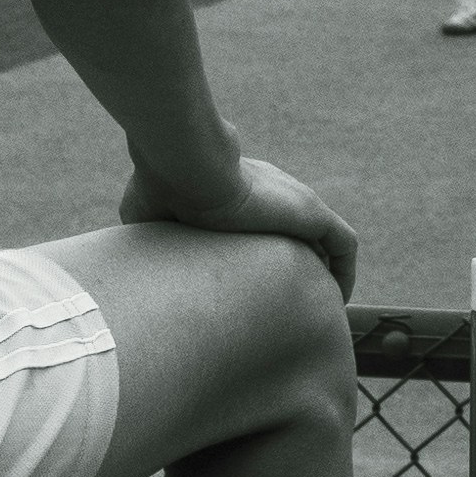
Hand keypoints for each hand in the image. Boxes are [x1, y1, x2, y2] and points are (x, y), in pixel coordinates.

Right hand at [118, 148, 359, 294]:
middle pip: (296, 232)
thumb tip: (130, 250)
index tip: (257, 282)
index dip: (263, 251)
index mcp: (237, 190)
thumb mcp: (144, 212)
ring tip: (320, 307)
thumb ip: (146, 231)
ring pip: (323, 239)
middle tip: (292, 302)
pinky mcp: (312, 212)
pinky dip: (345, 271)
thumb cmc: (162, 187)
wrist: (187, 169)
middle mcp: (270, 191)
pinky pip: (344, 245)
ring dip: (325, 269)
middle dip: (298, 262)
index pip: (260, 221)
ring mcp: (293, 201)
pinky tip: (339, 299)